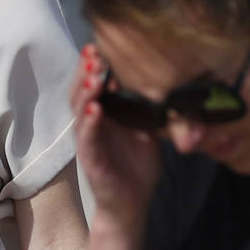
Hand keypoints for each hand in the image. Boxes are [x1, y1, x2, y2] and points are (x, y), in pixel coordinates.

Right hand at [72, 44, 161, 226]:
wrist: (131, 204)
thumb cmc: (137, 168)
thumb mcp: (148, 132)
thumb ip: (150, 110)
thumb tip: (168, 85)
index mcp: (104, 116)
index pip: (94, 84)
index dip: (94, 65)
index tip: (99, 45)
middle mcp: (91, 124)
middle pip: (81, 91)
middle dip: (84, 71)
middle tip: (92, 51)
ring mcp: (88, 141)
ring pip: (80, 110)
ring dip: (85, 91)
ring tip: (92, 75)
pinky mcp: (90, 159)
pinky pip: (87, 137)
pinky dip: (89, 122)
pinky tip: (95, 108)